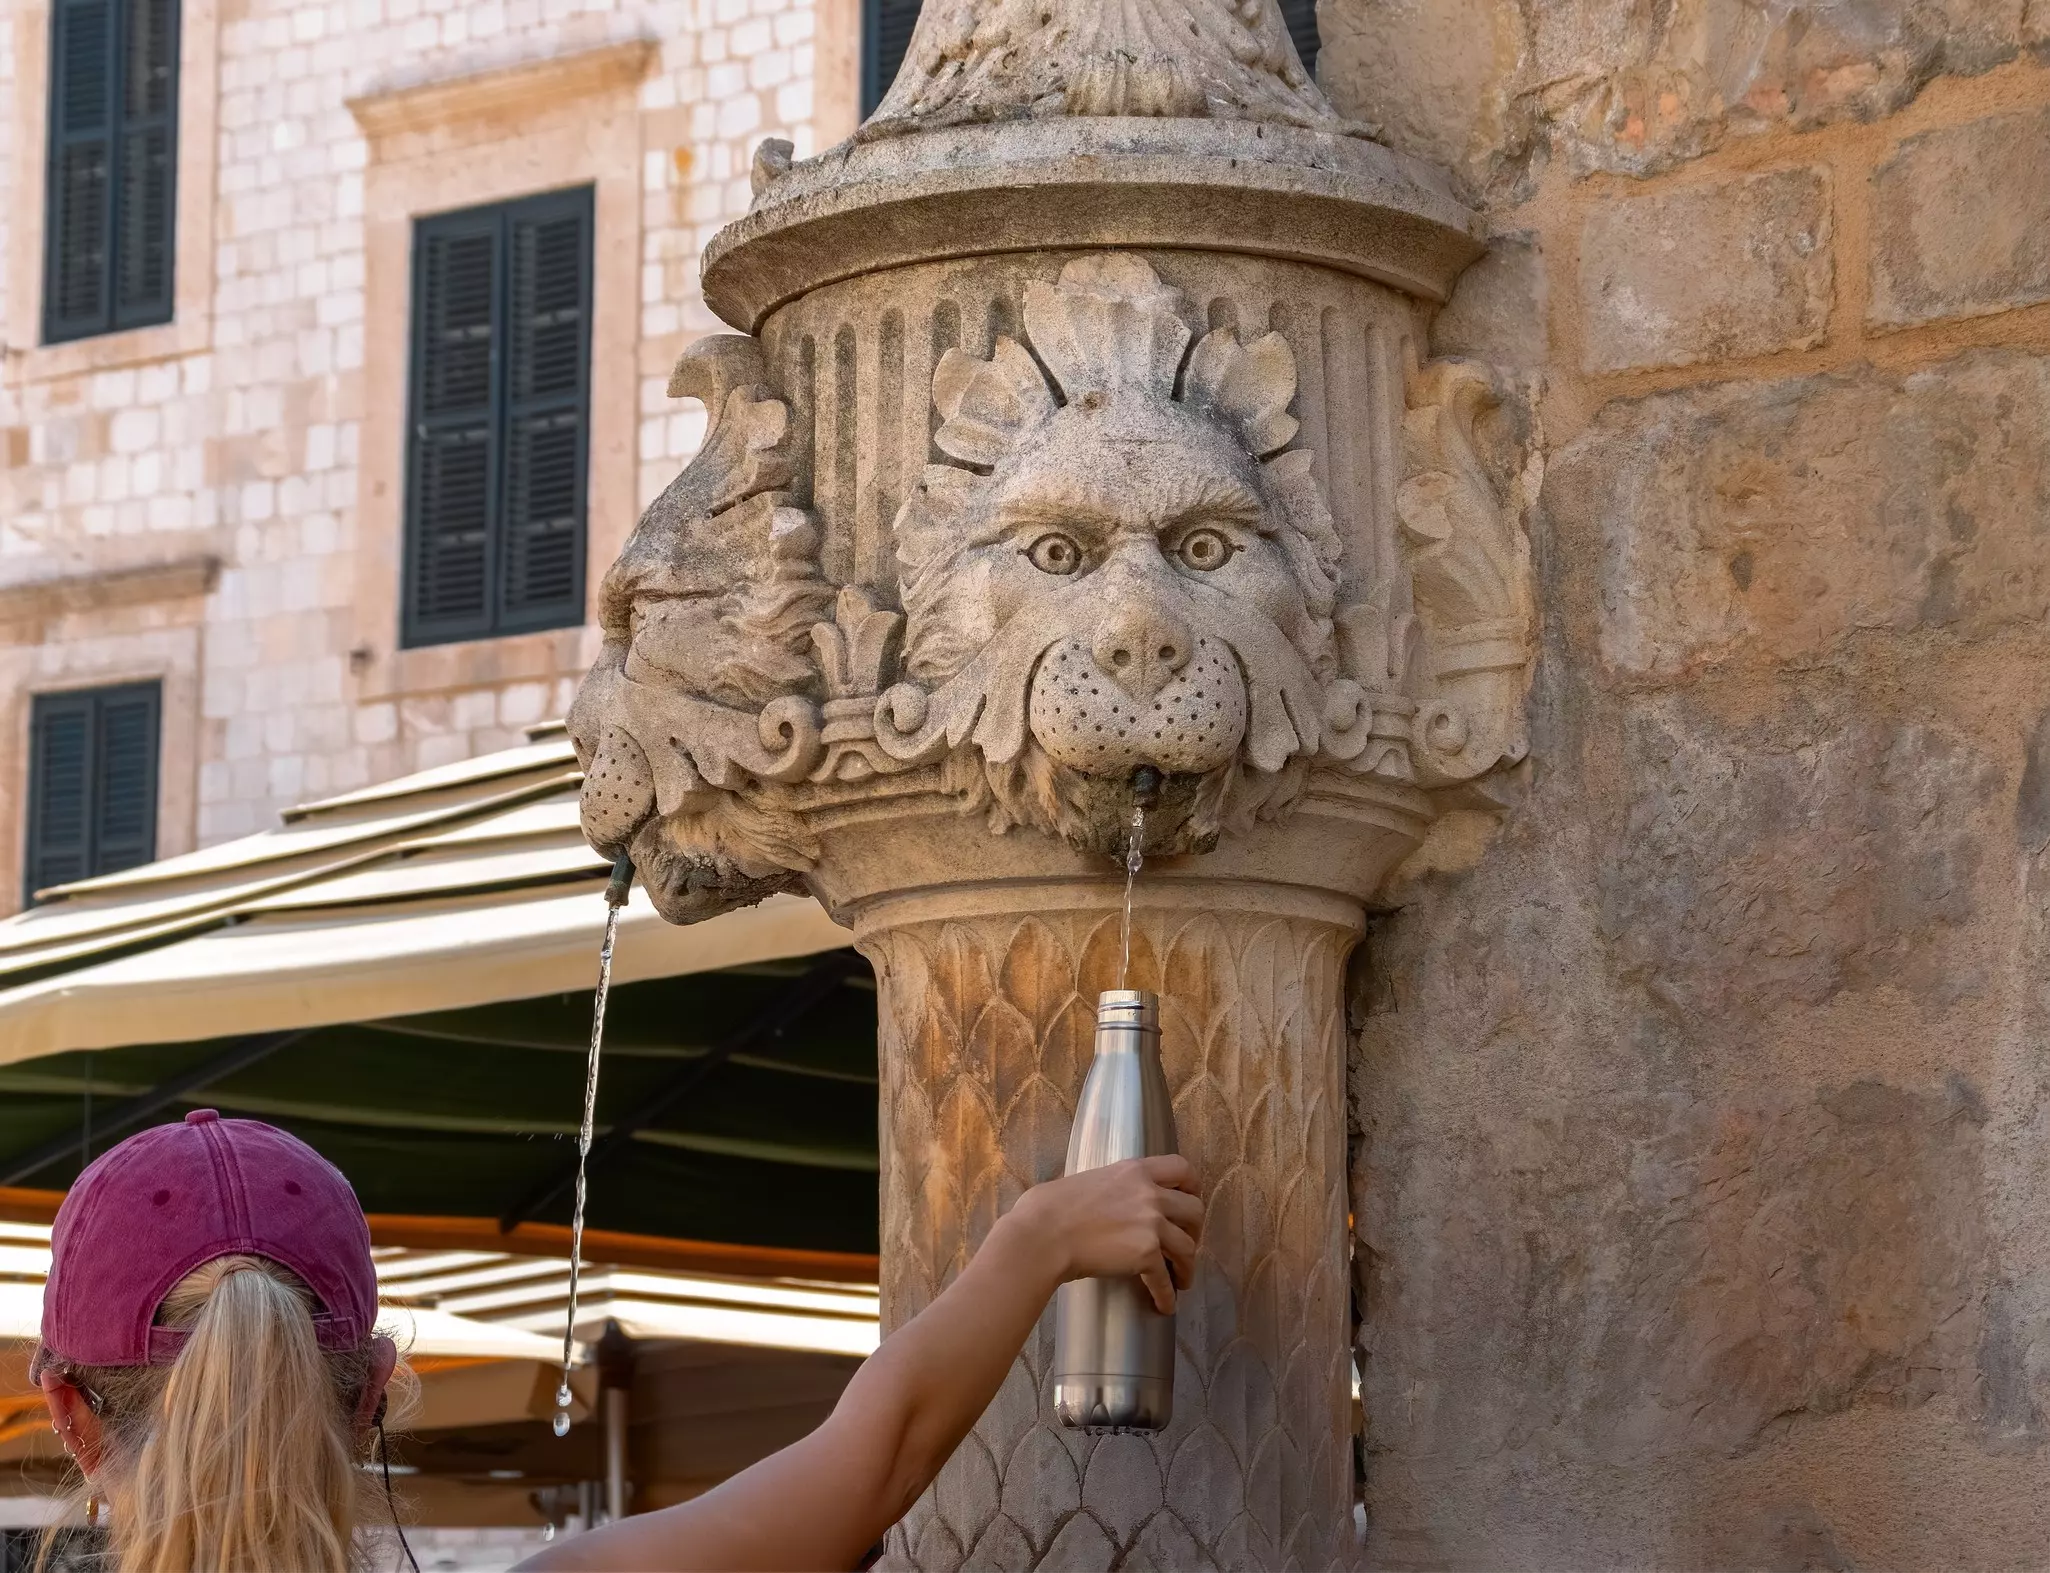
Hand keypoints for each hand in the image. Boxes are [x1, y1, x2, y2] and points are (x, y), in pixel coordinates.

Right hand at [1006, 1156, 1202, 1313]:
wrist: (1041, 1235)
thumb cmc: (1048, 1208)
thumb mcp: (1087, 1180)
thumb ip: (1110, 1186)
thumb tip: (1107, 1199)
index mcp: (1134, 1170)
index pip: (1182, 1168)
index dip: (1192, 1187)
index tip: (1189, 1201)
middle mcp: (1150, 1193)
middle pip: (1194, 1209)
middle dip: (1195, 1231)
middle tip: (1185, 1245)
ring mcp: (1151, 1223)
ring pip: (1187, 1247)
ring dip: (1187, 1267)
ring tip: (1181, 1281)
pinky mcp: (1146, 1254)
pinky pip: (1166, 1279)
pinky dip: (1167, 1295)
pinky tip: (1164, 1305)